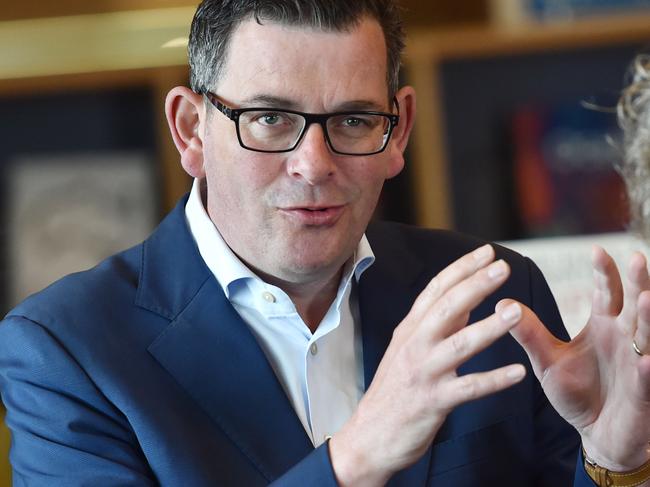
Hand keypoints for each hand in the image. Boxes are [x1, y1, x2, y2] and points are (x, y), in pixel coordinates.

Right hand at [329, 245, 526, 486]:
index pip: (435, 290)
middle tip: (502, 267)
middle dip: (476, 285)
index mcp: (409, 330)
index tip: (486, 252)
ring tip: (516, 312)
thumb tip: (467, 299)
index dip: (461, 268)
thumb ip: (435, 324)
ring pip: (459, 345)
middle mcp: (414, 345)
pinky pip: (468, 389)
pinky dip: (494, 381)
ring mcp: (423, 373)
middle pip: (447, 308)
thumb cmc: (393, 390)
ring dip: (489, 327)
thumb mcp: (407, 349)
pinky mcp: (433, 402)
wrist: (369, 436)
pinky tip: (518, 373)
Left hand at [503, 246, 649, 471]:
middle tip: (637, 257)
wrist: (596, 432)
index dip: (604, 273)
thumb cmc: (576, 392)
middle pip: (635, 305)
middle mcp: (626, 339)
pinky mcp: (643, 393)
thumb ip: (530, 333)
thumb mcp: (547, 360)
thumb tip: (501, 302)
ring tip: (648, 298)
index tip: (596, 249)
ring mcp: (638, 364)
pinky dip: (647, 369)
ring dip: (649, 318)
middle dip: (638, 283)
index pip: (608, 293)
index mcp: (605, 326)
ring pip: (648, 337)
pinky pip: (646, 379)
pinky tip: (646, 360)